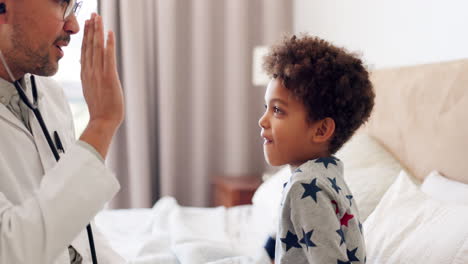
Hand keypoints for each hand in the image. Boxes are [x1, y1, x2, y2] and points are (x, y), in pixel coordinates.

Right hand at [80, 13, 123, 128]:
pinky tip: (110, 33)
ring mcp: (98, 74)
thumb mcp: (90, 90)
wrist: (102, 121)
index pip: (84, 51)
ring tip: (98, 18)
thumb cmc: (100, 108)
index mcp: (86, 74)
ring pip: (97, 48)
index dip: (86, 36)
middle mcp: (90, 71)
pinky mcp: (109, 77)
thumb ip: (88, 76)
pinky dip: (109, 44)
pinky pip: (108, 56)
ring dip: (98, 31)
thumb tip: (86, 66)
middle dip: (91, 29)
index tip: (87, 24)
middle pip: (89, 45)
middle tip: (92, 15)